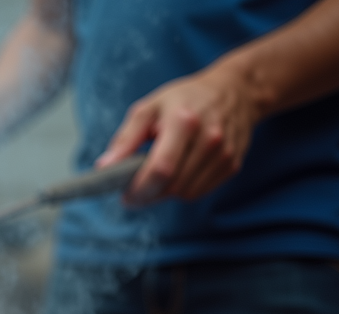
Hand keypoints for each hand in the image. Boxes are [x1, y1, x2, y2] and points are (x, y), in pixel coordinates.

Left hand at [95, 67, 261, 205]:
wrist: (234, 91)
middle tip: (133, 189)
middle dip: (148, 194)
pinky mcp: (232, 164)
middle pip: (173, 186)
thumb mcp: (148, 108)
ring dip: (165, 192)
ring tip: (156, 175)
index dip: (139, 189)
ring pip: (186, 193)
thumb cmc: (183, 99)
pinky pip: (200, 191)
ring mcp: (224, 153)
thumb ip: (125, 139)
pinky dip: (183, 189)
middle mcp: (209, 139)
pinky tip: (177, 172)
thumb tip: (104, 167)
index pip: (161, 169)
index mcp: (184, 121)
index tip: (124, 196)